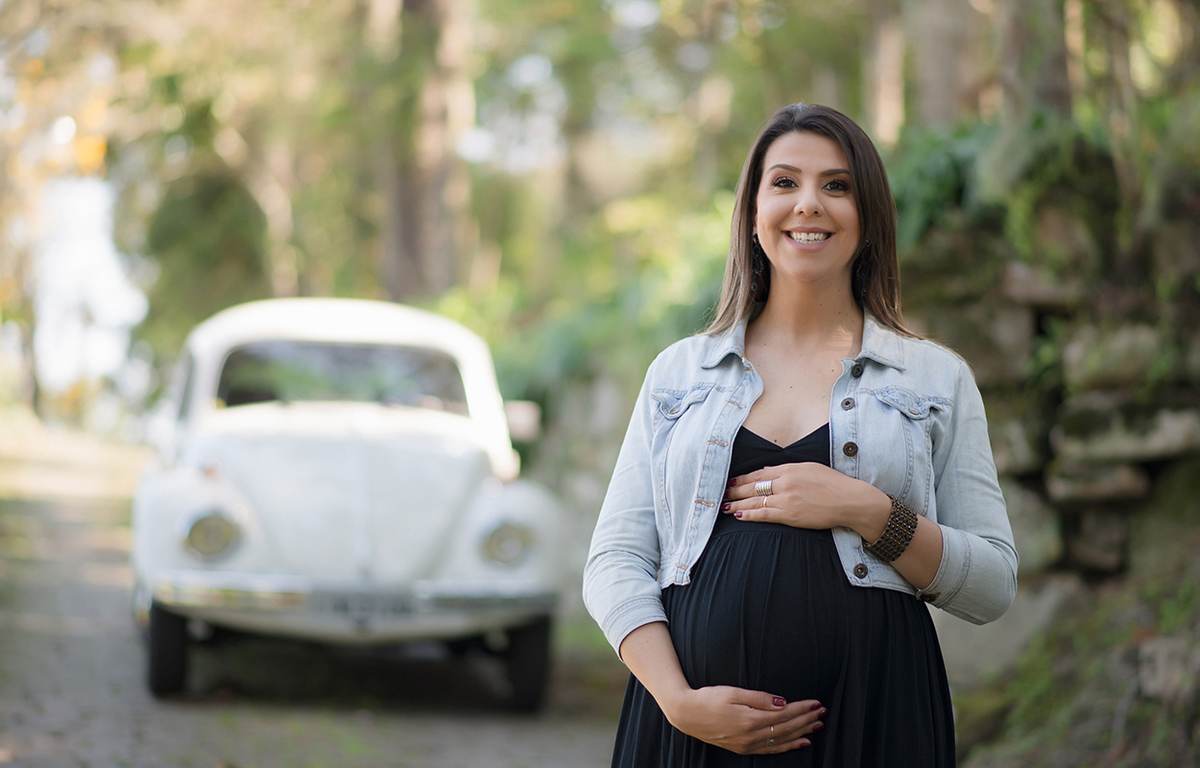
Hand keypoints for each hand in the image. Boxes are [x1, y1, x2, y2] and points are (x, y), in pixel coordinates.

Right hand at [660, 685, 825, 754]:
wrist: (687, 714)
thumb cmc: (708, 698)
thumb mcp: (733, 692)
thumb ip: (759, 698)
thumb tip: (782, 702)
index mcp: (750, 719)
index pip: (784, 714)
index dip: (802, 708)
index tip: (816, 702)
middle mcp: (751, 736)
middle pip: (786, 728)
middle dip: (806, 719)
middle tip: (823, 712)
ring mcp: (748, 745)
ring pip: (782, 740)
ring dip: (802, 733)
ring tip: (817, 726)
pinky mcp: (743, 748)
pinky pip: (772, 750)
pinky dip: (788, 747)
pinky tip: (800, 742)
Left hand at [722, 462, 889, 537]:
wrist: (849, 501)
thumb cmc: (832, 484)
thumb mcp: (809, 468)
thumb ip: (787, 469)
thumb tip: (767, 470)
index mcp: (790, 469)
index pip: (759, 473)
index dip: (742, 478)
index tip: (730, 481)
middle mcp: (785, 482)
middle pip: (753, 486)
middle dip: (735, 490)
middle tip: (721, 493)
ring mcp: (787, 499)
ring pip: (755, 500)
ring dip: (737, 503)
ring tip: (724, 505)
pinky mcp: (791, 515)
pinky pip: (765, 514)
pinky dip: (750, 514)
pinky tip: (739, 515)